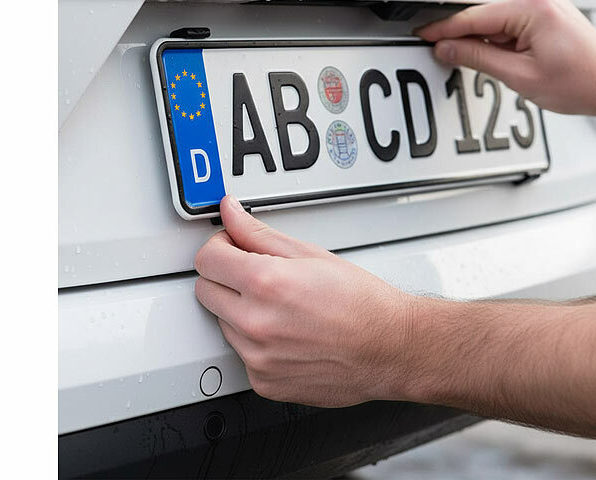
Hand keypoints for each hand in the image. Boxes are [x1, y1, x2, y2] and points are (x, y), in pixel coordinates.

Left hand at [194, 196, 415, 406]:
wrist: (390, 347)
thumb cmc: (361, 302)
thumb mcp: (310, 254)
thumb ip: (260, 233)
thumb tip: (232, 214)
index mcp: (266, 283)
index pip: (206, 259)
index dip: (220, 246)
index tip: (232, 246)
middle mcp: (256, 323)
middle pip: (205, 290)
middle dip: (225, 276)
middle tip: (257, 273)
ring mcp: (257, 356)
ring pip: (222, 322)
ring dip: (240, 310)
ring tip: (282, 306)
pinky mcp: (263, 381)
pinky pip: (241, 354)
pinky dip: (256, 342)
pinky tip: (286, 332)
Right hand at [416, 0, 595, 134]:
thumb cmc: (581, 81)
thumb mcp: (519, 75)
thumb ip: (478, 58)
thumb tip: (448, 48)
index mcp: (532, 7)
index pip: (474, 18)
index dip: (444, 30)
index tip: (424, 35)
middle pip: (485, 18)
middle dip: (468, 41)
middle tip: (451, 61)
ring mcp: (545, 1)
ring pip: (498, 23)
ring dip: (490, 44)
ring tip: (508, 70)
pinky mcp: (548, 11)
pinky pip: (512, 23)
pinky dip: (504, 41)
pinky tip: (512, 60)